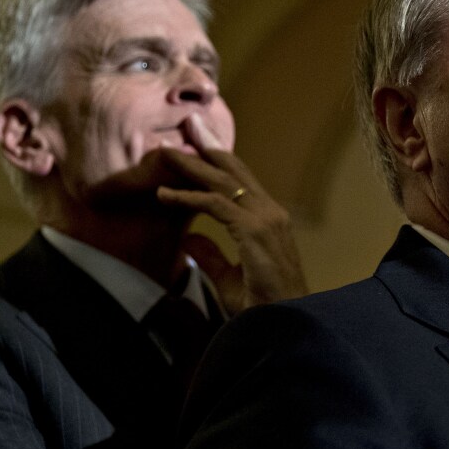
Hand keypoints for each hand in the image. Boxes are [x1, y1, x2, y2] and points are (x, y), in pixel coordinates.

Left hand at [155, 114, 307, 312]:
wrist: (286, 326)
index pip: (242, 181)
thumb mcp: (231, 280)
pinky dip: (187, 197)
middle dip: (208, 146)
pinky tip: (163, 194)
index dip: (218, 161)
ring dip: (191, 164)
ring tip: (165, 150)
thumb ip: (212, 257)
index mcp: (270, 221)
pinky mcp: (254, 232)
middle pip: (235, 171)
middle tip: (188, 122)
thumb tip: (190, 238)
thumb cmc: (264, 309)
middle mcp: (271, 214)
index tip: (196, 144)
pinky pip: (216, 206)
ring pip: (224, 182)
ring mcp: (266, 220)